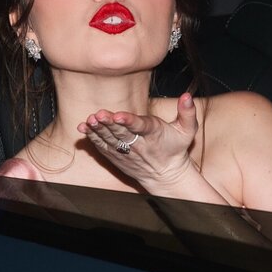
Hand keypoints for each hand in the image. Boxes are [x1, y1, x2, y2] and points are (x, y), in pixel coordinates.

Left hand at [77, 92, 198, 191]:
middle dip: (109, 124)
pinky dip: (92, 138)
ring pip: (110, 140)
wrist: (165, 175)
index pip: (140, 127)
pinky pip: (102, 147)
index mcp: (154, 134)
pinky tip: (84, 128)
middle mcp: (138, 144)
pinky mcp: (116, 156)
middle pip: (121, 133)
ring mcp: (125, 152)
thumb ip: (188, 112)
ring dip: (98, 130)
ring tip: (89, 120)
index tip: (118, 115)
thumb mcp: (188, 131)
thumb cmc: (176, 148)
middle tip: (98, 114)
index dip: (129, 121)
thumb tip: (187, 96)